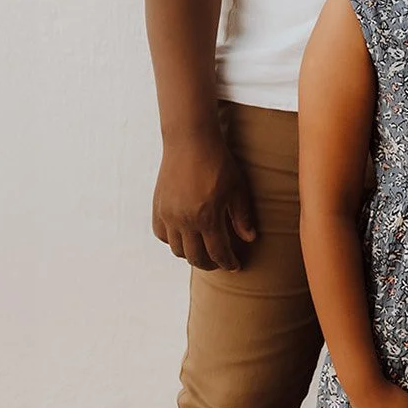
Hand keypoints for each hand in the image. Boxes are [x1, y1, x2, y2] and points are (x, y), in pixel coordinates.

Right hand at [151, 136, 256, 270]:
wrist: (190, 141)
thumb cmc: (218, 162)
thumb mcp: (237, 188)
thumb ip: (242, 216)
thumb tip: (249, 239)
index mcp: (207, 217)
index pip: (218, 252)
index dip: (228, 263)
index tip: (235, 266)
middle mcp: (185, 221)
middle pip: (195, 257)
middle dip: (210, 264)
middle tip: (219, 262)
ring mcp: (169, 215)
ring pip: (177, 249)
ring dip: (191, 254)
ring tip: (202, 250)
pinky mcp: (158, 207)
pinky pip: (161, 234)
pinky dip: (172, 240)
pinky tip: (183, 236)